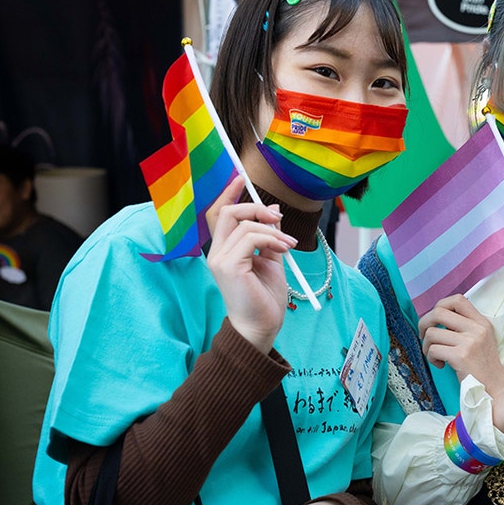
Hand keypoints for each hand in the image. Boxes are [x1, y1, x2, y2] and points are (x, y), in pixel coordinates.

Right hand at [205, 175, 295, 352]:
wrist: (262, 326)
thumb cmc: (264, 297)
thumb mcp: (270, 259)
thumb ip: (269, 236)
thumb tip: (273, 211)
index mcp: (224, 250)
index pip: (219, 214)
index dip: (229, 193)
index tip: (241, 178)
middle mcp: (215, 253)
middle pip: (227, 212)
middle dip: (254, 207)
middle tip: (278, 217)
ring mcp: (219, 259)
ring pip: (243, 224)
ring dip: (272, 229)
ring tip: (288, 244)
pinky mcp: (228, 266)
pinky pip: (250, 238)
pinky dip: (271, 238)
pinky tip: (284, 249)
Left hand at [419, 294, 503, 391]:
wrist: (495, 390)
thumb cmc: (483, 367)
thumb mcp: (481, 340)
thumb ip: (464, 327)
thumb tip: (436, 319)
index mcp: (481, 322)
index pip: (458, 299)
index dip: (440, 305)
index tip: (436, 320)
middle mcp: (476, 328)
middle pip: (439, 312)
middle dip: (424, 323)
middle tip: (425, 336)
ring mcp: (469, 342)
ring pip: (432, 333)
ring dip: (427, 345)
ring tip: (435, 355)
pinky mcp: (461, 356)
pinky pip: (433, 350)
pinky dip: (431, 358)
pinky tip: (440, 365)